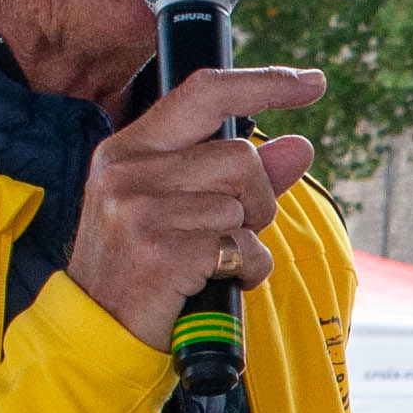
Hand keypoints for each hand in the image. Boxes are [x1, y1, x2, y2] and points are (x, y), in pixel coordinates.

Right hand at [69, 65, 324, 352]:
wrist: (101, 330)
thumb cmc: (145, 266)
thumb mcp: (181, 208)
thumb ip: (240, 176)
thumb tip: (300, 146)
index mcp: (129, 149)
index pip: (203, 94)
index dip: (264, 82)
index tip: (311, 82)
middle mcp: (128, 172)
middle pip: (240, 158)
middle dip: (257, 200)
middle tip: (230, 231)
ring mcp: (140, 212)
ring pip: (245, 207)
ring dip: (248, 241)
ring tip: (210, 260)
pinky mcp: (163, 253)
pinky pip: (244, 250)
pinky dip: (246, 271)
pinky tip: (212, 282)